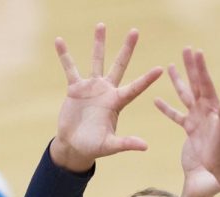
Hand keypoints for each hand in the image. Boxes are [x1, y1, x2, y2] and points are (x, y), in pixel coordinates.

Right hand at [51, 24, 162, 171]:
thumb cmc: (94, 147)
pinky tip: (59, 40)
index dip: (147, 79)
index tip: (160, 68)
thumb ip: (126, 143)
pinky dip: (64, 55)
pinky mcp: (75, 88)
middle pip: (119, 65)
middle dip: (127, 49)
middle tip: (135, 31)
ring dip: (99, 44)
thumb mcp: (110, 145)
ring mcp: (91, 88)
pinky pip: (70, 68)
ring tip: (102, 25)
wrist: (74, 145)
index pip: (135, 88)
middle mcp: (106, 91)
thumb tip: (146, 147)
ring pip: (97, 61)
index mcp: (117, 103)